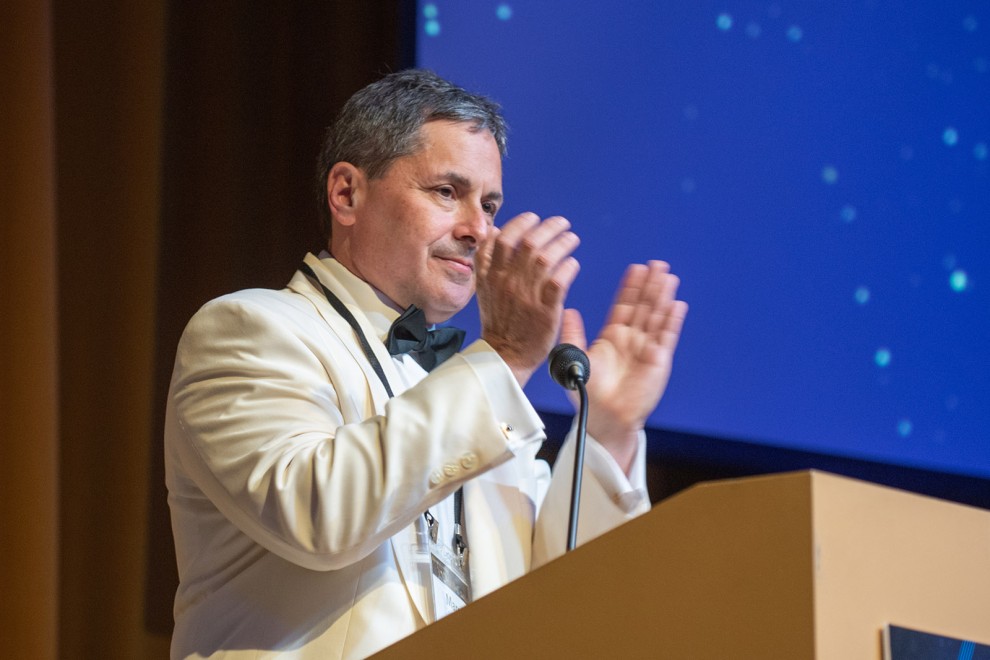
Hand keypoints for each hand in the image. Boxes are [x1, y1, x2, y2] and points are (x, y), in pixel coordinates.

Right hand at [476, 213, 580, 385]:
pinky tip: (573, 264)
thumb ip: (487, 260)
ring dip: (562, 243)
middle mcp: (506, 282)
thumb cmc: (498, 322)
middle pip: (528, 243)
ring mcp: (525, 295)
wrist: (505, 356)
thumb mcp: (484, 288)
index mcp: (490, 275)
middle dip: (549, 228)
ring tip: (572, 238)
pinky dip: (568, 267)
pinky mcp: (544, 310)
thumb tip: (495, 231)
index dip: (520, 223)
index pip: (503, 239)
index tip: (534, 218)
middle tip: (562, 223)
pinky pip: (558, 281)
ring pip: (545, 258)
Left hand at [561, 261, 687, 472]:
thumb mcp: (575, 359)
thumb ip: (573, 334)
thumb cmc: (588, 394)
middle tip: (656, 264)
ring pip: (657, 317)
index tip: (635, 268)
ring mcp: (647, 349)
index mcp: (613, 337)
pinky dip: (671, 321)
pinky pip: (666, 337)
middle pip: (644, 307)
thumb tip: (569, 310)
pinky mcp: (658, 361)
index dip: (630, 287)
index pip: (624, 306)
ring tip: (668, 276)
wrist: (603, 419)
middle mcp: (632, 340)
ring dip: (663, 297)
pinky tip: (677, 304)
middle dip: (650, 285)